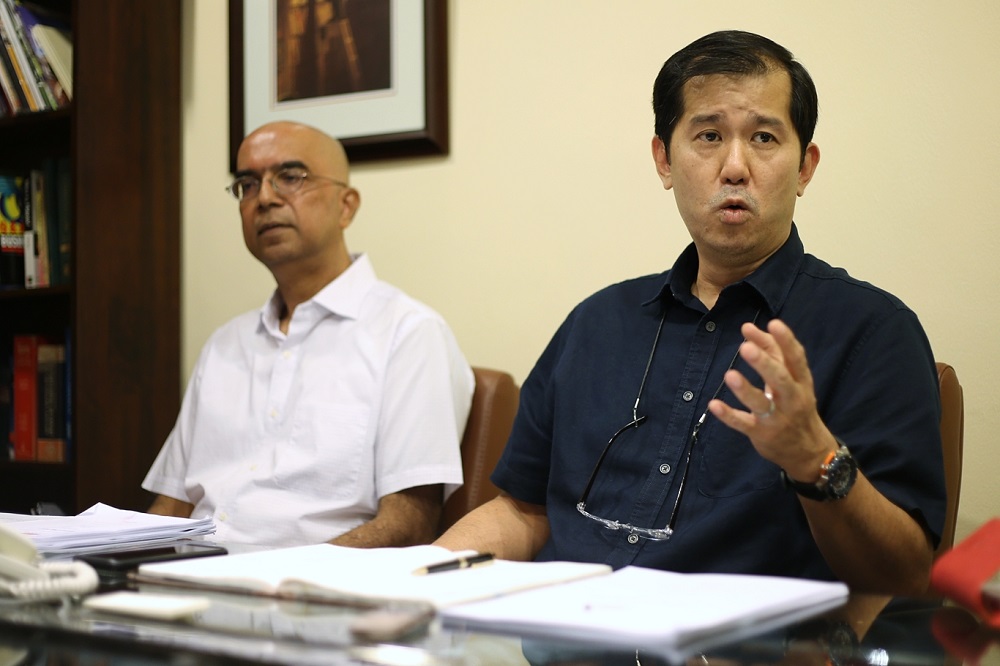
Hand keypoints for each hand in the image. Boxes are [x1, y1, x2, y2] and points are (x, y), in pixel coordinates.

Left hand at [707, 318, 837, 479]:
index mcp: (801, 383)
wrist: (809, 452)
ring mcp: (776, 419)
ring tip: (730, 374)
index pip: (797, 360)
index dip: (787, 341)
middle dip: (764, 363)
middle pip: (780, 380)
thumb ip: (774, 353)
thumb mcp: (793, 381)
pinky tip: (714, 404)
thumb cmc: (796, 406)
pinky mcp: (761, 434)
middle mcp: (792, 400)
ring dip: (745, 389)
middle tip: (746, 347)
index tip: (774, 323)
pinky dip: (729, 415)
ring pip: (761, 403)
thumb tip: (752, 330)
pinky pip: (743, 424)